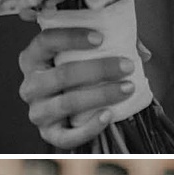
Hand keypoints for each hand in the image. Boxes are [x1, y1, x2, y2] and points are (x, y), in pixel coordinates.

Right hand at [17, 27, 142, 151]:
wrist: (73, 112)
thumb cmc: (81, 76)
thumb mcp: (87, 56)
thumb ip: (111, 46)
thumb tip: (143, 53)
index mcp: (33, 58)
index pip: (45, 42)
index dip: (71, 38)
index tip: (100, 38)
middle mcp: (30, 85)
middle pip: (62, 74)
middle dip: (99, 69)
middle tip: (127, 65)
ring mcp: (37, 112)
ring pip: (67, 103)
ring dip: (101, 95)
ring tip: (128, 88)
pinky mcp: (49, 134)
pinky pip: (67, 136)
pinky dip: (89, 127)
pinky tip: (109, 115)